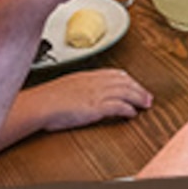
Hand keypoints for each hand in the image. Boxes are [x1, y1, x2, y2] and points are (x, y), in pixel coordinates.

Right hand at [16, 70, 152, 133]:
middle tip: (148, 97)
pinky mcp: (96, 107)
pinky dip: (128, 110)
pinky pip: (118, 107)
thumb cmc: (46, 99)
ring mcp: (96, 94)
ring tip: (146, 105)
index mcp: (87, 76)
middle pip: (124, 82)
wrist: (39, 105)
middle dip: (139, 89)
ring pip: (126, 93)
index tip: (135, 85)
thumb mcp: (65, 87)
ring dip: (138, 99)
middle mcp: (94, 82)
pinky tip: (132, 114)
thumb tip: (83, 95)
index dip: (128, 80)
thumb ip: (78, 88)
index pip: (114, 74)